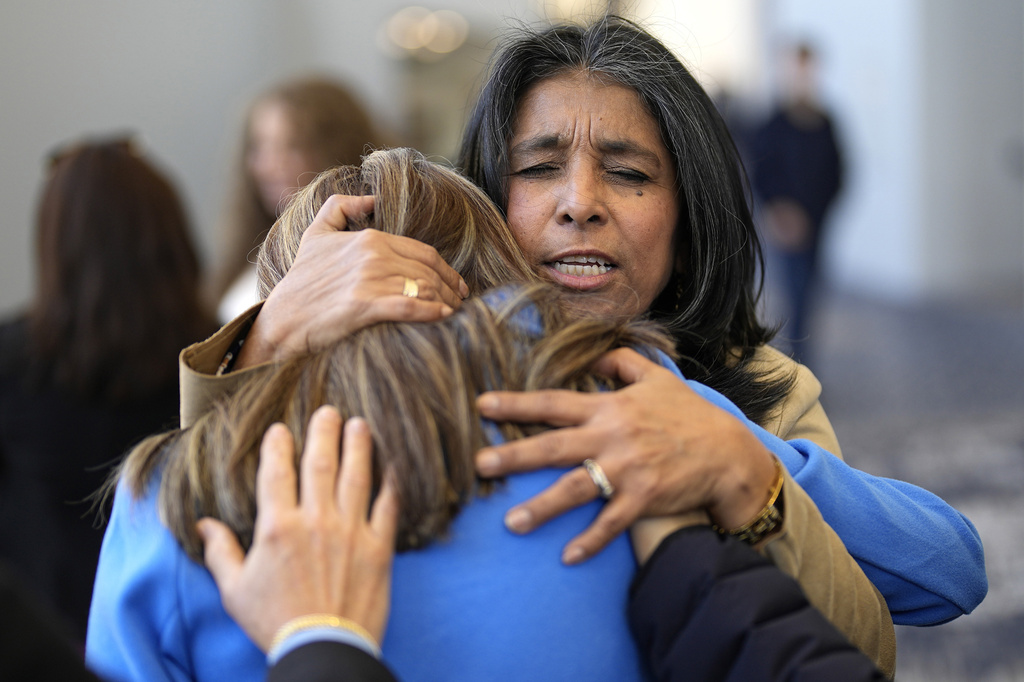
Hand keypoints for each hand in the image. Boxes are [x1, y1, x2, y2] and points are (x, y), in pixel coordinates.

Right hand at [198, 405, 399, 650]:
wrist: (322, 649)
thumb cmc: (275, 622)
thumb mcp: (235, 590)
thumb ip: (220, 552)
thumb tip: (202, 525)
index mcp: (277, 528)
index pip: (277, 472)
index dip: (278, 446)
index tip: (281, 430)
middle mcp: (315, 521)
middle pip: (320, 463)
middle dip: (324, 431)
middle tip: (329, 411)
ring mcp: (350, 532)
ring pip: (356, 476)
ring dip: (358, 445)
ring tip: (360, 424)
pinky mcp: (378, 547)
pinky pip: (388, 505)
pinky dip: (392, 481)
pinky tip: (394, 462)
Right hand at [238, 194, 469, 366]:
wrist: (283, 319)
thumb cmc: (302, 281)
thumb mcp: (316, 234)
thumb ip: (340, 207)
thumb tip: (371, 198)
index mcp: (369, 238)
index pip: (423, 252)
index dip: (447, 269)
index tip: (457, 285)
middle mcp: (372, 255)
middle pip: (428, 271)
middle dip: (451, 288)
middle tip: (461, 302)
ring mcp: (368, 280)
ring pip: (423, 288)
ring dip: (445, 302)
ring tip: (454, 313)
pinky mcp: (364, 306)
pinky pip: (409, 306)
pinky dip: (431, 312)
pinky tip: (442, 318)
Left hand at [475, 348, 774, 564]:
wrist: (728, 453)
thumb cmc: (689, 415)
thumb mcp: (658, 378)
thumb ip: (623, 362)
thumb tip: (596, 355)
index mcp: (609, 408)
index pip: (554, 403)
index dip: (517, 405)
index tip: (482, 406)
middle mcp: (612, 437)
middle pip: (554, 446)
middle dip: (514, 455)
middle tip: (479, 464)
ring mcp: (627, 469)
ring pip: (576, 489)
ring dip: (542, 507)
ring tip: (510, 523)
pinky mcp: (644, 499)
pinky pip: (611, 523)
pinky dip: (591, 541)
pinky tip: (567, 557)